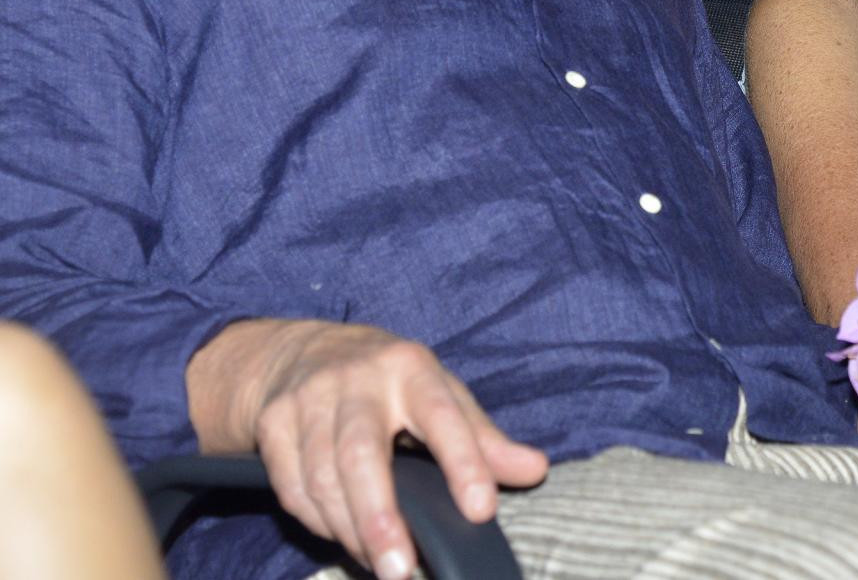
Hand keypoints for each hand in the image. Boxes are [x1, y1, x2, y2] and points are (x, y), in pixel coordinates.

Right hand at [188, 319, 547, 579]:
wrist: (300, 351)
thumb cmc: (390, 383)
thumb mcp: (441, 395)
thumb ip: (484, 438)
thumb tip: (535, 469)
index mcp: (413, 368)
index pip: (444, 417)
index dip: (465, 463)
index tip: (481, 510)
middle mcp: (358, 380)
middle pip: (361, 454)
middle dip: (380, 516)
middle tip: (401, 569)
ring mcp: (308, 400)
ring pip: (321, 478)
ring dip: (350, 530)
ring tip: (381, 564)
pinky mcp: (271, 424)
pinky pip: (291, 487)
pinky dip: (317, 521)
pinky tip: (344, 538)